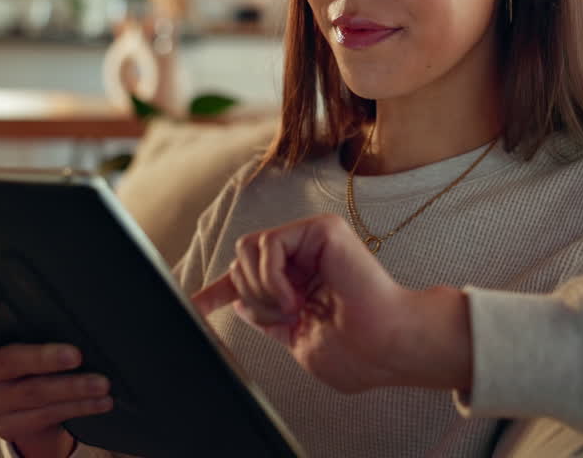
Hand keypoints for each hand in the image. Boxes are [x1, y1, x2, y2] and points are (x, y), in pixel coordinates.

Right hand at [0, 300, 112, 457]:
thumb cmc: (26, 345)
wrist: (23, 400)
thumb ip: (29, 317)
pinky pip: (45, 416)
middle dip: (43, 358)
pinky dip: (78, 407)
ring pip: (31, 393)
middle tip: (75, 354)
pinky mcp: (5, 425)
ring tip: (102, 383)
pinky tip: (101, 401)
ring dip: (72, 388)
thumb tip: (76, 302)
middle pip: (5, 362)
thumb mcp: (20, 330)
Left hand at [191, 213, 472, 394]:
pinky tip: (297, 298)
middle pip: (241, 261)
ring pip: (248, 250)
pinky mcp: (321, 230)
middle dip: (251, 297)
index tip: (195, 305)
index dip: (217, 291)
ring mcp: (312, 240)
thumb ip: (269, 319)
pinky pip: (267, 245)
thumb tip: (238, 303)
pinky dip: (272, 278)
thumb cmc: (358, 351)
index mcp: (299, 283)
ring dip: (261, 290)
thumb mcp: (299, 339)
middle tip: (284, 318)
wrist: (387, 346)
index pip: (248, 278)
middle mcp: (304, 257)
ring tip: (293, 309)